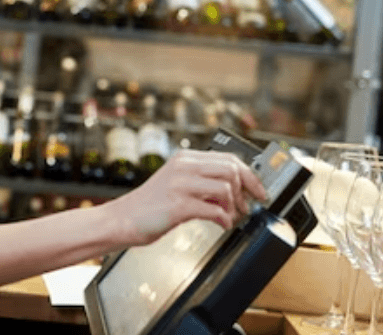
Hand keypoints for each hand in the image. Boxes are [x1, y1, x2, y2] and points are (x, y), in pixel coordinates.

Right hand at [103, 149, 267, 246]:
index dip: (250, 175)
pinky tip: (221, 224)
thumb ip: (202, 181)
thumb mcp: (177, 183)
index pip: (229, 158)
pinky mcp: (178, 205)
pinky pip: (215, 210)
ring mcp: (180, 185)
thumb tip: (235, 188)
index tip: (259, 190)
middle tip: (246, 206)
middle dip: (246, 190)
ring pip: (226, 187)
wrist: (123, 219)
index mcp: (184, 159)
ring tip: (231, 216)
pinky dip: (224, 220)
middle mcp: (183, 167)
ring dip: (235, 206)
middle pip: (232, 169)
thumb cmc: (150, 205)